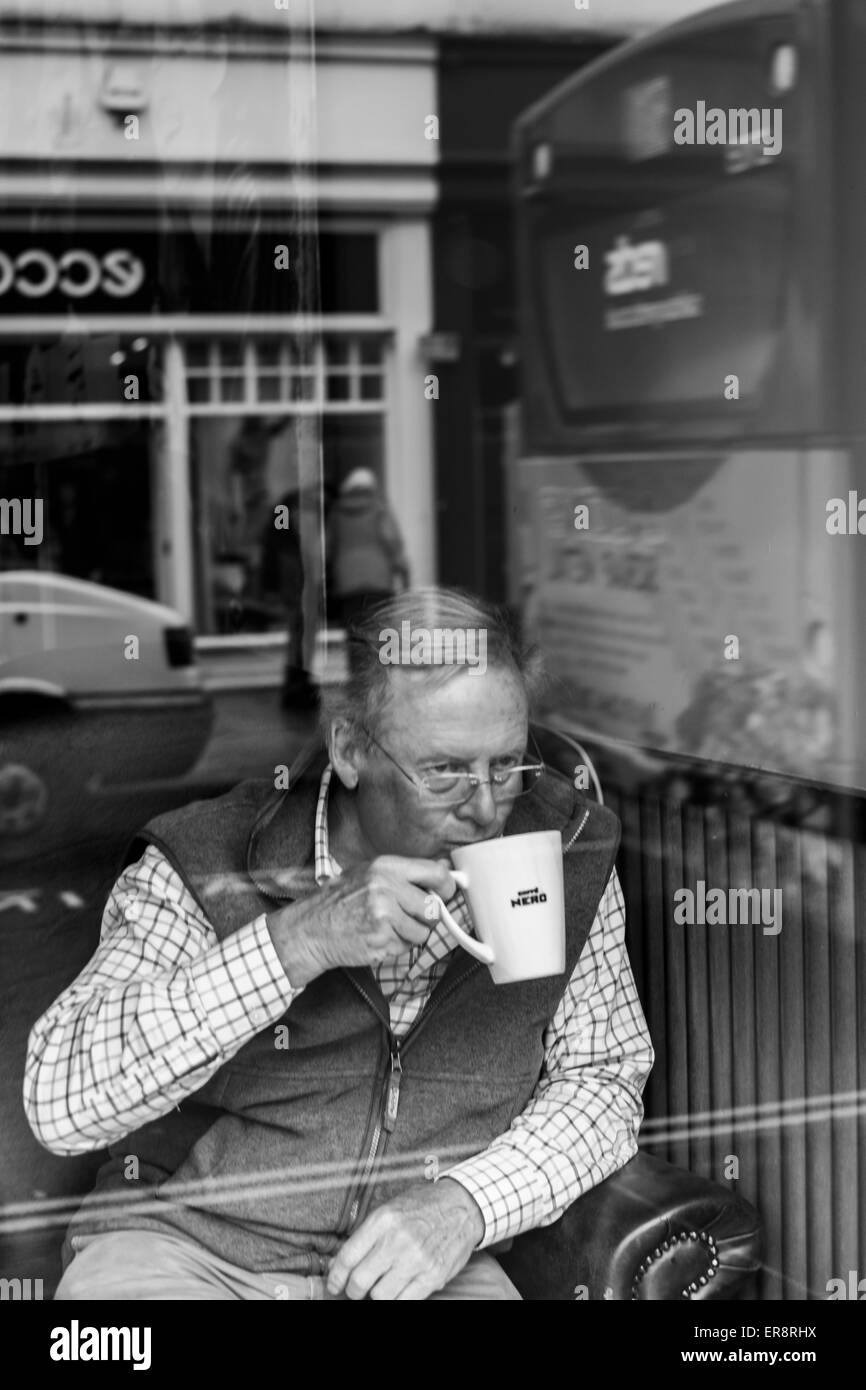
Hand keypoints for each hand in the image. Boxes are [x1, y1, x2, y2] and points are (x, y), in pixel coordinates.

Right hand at [266, 856, 457, 986]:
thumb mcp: (368, 874)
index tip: (447, 893)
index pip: (435, 873)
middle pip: (432, 907)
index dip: (447, 886)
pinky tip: (377, 938)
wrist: (310, 929)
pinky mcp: (381, 941)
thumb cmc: (340, 901)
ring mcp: (383, 916)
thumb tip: (443, 868)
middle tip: (408, 916)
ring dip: (410, 935)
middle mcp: (385, 888)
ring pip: (423, 931)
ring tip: (386, 927)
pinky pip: (406, 947)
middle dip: (425, 917)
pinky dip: (396, 947)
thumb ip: (405, 873)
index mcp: (385, 867)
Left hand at [326, 1179, 483, 1300]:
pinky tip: (397, 1290)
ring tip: (381, 1286)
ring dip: (376, 1295)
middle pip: (360, 1281)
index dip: (335, 1277)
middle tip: (357, 1288)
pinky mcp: (433, 1276)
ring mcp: (417, 1260)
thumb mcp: (390, 1209)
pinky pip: (405, 1301)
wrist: (462, 1206)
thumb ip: (366, 1236)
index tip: (334, 1284)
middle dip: (354, 1290)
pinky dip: (397, 1299)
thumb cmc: (423, 1206)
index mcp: (383, 1220)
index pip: (348, 1257)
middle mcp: (398, 1240)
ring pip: (380, 1297)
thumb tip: (340, 1263)